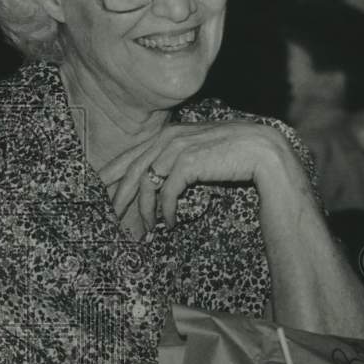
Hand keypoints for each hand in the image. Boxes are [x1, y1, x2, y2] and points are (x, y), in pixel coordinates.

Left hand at [99, 121, 298, 231]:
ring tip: (147, 230)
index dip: (113, 174)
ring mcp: (178, 147)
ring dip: (145, 211)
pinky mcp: (189, 161)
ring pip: (146, 183)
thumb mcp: (199, 155)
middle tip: (110, 218)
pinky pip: (167, 192)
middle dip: (119, 196)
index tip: (100, 191)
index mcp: (169, 134)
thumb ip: (177, 162)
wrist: (264, 152)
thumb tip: (156, 181)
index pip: (132, 155)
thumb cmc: (233, 156)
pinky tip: (171, 224)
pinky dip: (166, 211)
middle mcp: (169, 137)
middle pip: (132, 170)